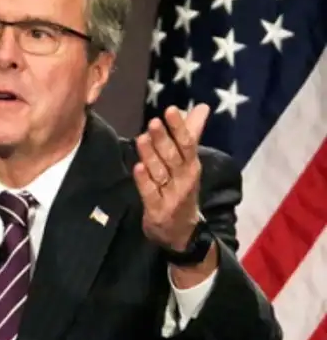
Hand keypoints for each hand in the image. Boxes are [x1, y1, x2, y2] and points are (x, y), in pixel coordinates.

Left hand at [134, 104, 209, 250]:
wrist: (181, 232)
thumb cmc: (182, 189)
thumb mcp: (189, 163)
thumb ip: (192, 134)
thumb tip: (201, 107)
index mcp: (191, 166)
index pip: (187, 144)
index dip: (179, 127)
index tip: (170, 109)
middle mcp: (184, 180)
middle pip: (173, 157)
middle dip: (164, 139)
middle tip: (153, 122)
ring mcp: (171, 195)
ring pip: (160, 173)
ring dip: (151, 156)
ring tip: (141, 138)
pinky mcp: (157, 209)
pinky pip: (150, 193)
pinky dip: (144, 180)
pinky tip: (137, 167)